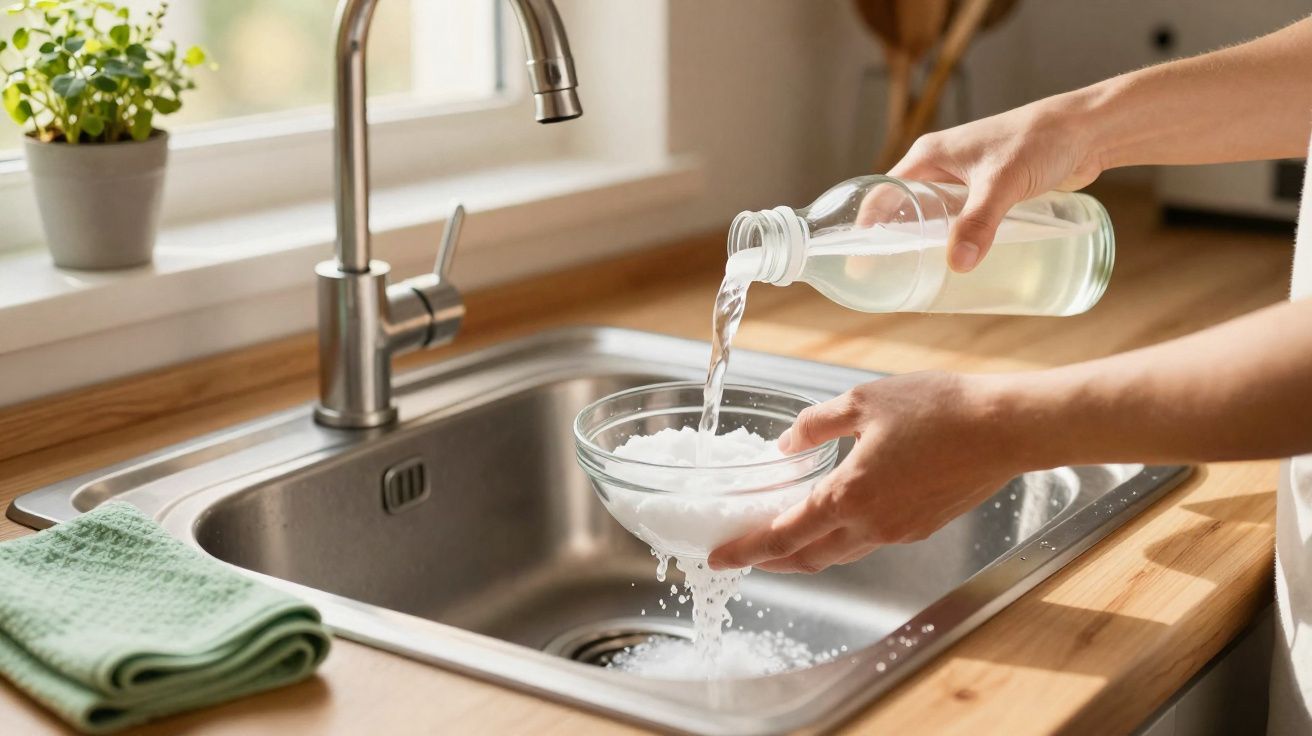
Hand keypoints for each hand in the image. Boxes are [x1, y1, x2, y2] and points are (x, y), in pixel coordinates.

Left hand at [708, 372, 1028, 573]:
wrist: (1005, 429)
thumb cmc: (938, 408)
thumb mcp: (863, 400)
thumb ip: (815, 425)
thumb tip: (787, 444)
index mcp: (848, 496)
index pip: (782, 536)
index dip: (745, 550)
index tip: (718, 558)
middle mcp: (871, 525)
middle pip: (808, 557)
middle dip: (771, 561)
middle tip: (744, 553)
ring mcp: (898, 531)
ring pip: (839, 553)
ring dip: (806, 551)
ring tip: (783, 536)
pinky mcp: (920, 527)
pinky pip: (869, 541)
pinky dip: (841, 537)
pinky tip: (837, 515)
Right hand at [887, 96, 1104, 271]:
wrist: (1086, 130)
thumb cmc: (1039, 141)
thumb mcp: (1001, 184)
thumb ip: (978, 223)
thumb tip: (957, 264)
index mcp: (929, 157)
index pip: (882, 193)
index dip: (867, 227)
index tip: (861, 261)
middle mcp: (940, 167)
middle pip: (904, 209)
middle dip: (895, 242)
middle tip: (891, 278)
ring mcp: (964, 179)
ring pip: (933, 217)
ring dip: (927, 243)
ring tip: (921, 278)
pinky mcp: (988, 190)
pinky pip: (960, 220)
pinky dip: (954, 240)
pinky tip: (959, 263)